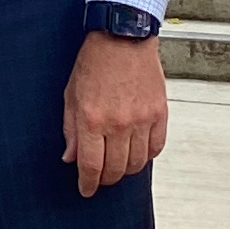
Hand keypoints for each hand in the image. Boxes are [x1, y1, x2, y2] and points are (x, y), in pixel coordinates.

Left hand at [63, 32, 167, 195]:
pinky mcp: (159, 113)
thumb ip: (71, 130)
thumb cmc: (94, 61)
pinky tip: (137, 152)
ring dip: (126, 170)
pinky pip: (156, 147)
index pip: (91, 166)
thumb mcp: (71, 95)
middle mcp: (118, 123)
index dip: (87, 184)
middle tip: (100, 178)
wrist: (123, 38)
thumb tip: (70, 157)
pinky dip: (146, 155)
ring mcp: (142, 120)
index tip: (86, 190)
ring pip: (137, 163)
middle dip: (105, 179)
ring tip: (118, 165)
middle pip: (115, 170)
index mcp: (92, 119)